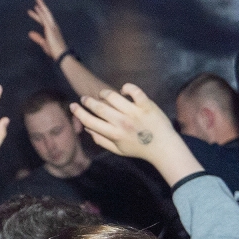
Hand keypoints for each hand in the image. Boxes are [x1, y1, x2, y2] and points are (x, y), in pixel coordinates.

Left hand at [26, 0, 68, 60]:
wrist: (61, 54)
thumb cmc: (54, 51)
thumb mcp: (44, 43)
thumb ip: (37, 38)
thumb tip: (30, 33)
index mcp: (51, 30)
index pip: (43, 20)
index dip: (38, 15)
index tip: (33, 9)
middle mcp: (53, 26)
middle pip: (46, 14)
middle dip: (42, 7)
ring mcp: (52, 26)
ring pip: (46, 14)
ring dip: (42, 6)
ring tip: (37, 0)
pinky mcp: (50, 28)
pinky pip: (44, 19)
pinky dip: (41, 13)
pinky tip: (37, 8)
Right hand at [71, 84, 200, 183]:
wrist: (164, 148)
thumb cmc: (140, 149)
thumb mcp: (118, 150)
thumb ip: (101, 140)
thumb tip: (87, 128)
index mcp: (113, 134)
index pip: (90, 121)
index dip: (78, 112)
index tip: (73, 105)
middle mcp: (122, 123)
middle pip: (98, 107)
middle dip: (88, 101)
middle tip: (85, 98)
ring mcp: (135, 113)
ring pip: (113, 96)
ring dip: (104, 93)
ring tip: (103, 94)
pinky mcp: (146, 106)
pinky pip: (134, 91)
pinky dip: (127, 88)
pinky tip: (124, 90)